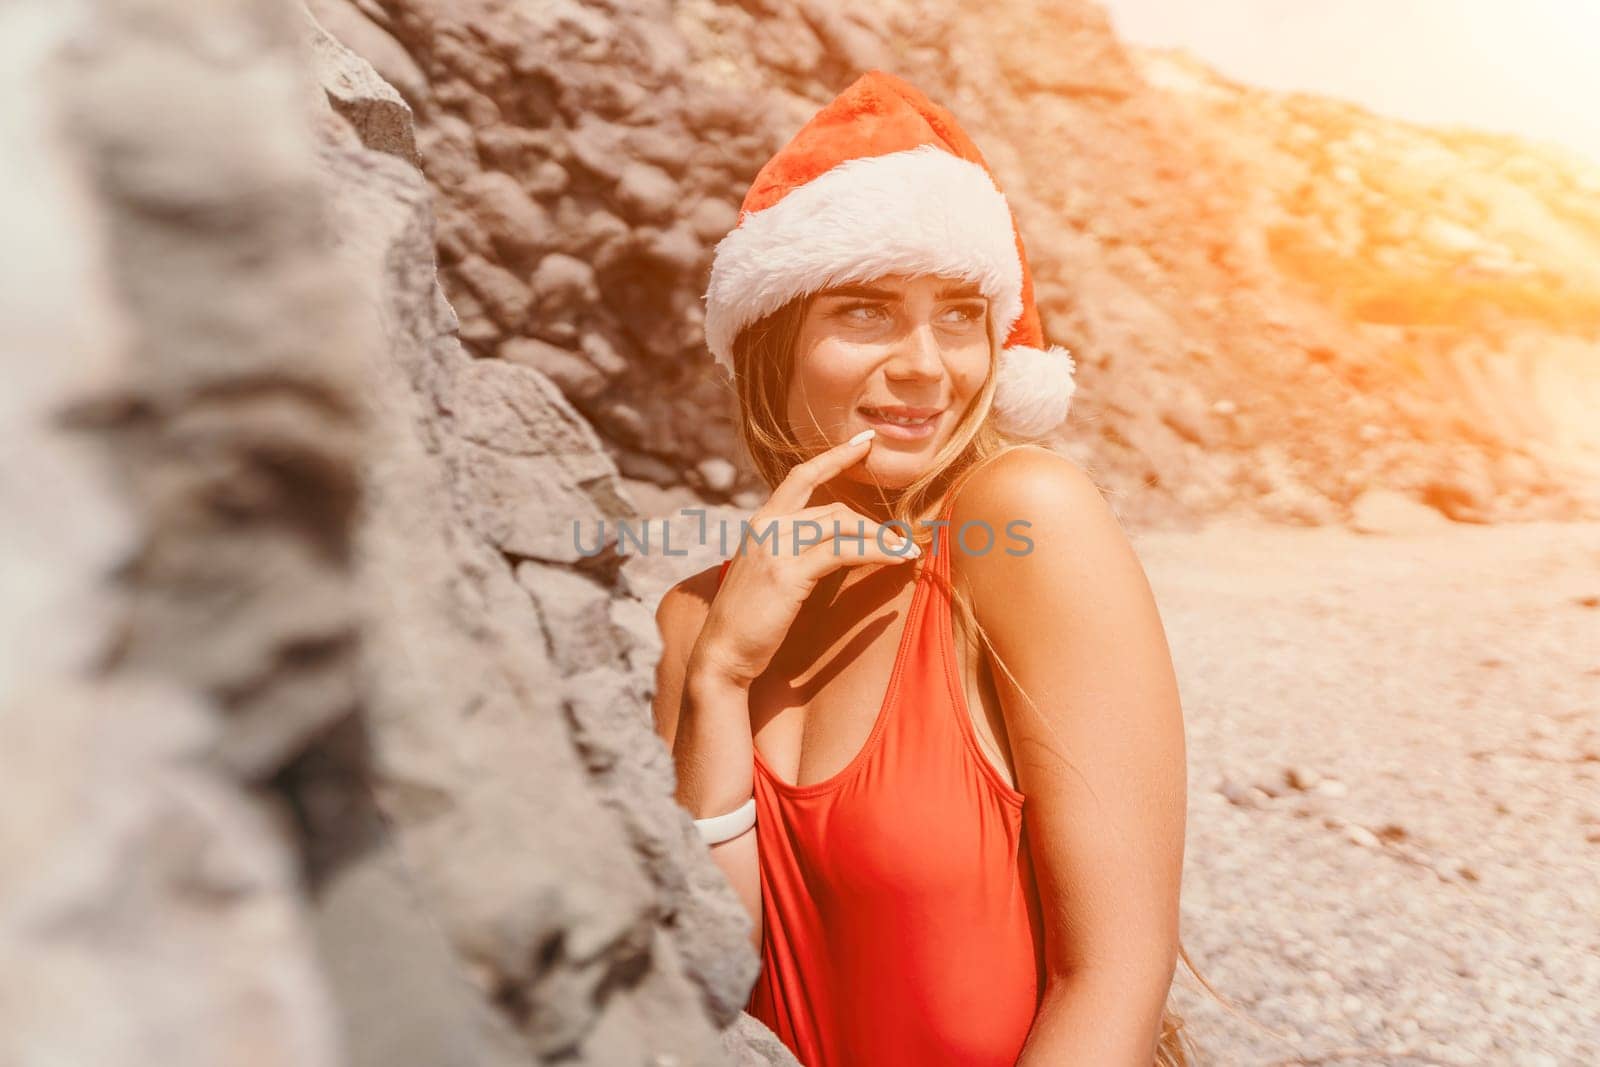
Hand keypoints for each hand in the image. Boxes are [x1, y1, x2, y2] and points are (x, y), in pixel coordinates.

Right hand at [691, 429, 918, 687]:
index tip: (864, 442)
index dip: (834, 456)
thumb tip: (832, 542)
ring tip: (908, 552)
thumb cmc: (749, 619)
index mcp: (761, 522)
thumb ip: (791, 549)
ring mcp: (775, 547)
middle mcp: (766, 526)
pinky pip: (843, 550)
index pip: (801, 476)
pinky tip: (897, 558)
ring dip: (882, 539)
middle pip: (834, 508)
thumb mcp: (768, 572)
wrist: (722, 651)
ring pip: (842, 525)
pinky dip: (876, 551)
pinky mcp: (788, 573)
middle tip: (903, 540)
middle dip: (873, 525)